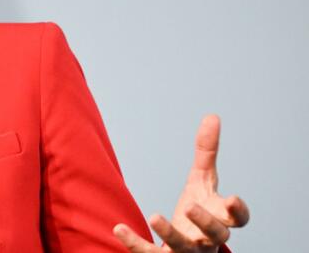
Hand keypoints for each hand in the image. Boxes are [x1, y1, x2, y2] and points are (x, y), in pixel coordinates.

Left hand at [113, 114, 249, 251]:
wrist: (187, 249)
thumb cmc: (199, 212)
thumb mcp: (202, 181)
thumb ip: (207, 152)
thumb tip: (212, 116)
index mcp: (220, 219)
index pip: (238, 220)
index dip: (237, 211)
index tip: (231, 198)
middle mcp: (207, 239)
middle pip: (215, 235)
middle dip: (205, 222)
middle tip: (189, 206)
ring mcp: (186, 251)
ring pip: (183, 247)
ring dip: (170, 234)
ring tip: (154, 216)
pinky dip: (134, 243)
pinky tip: (118, 228)